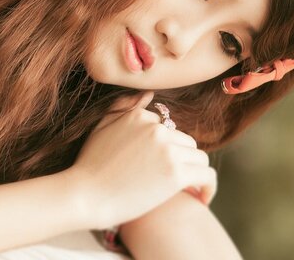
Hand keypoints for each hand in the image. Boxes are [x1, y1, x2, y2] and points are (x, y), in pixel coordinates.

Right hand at [67, 92, 216, 228]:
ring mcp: (167, 150)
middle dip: (181, 161)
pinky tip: (201, 199)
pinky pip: (206, 176)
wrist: (85, 195)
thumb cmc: (89, 166)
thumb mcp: (100, 128)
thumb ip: (122, 108)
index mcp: (140, 116)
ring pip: (199, 158)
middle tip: (171, 182)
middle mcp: (156, 129)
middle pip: (186, 143)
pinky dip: (208, 188)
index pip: (169, 129)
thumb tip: (147, 94)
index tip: (162, 167)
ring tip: (187, 190)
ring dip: (194, 174)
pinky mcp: (175, 174)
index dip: (167, 150)